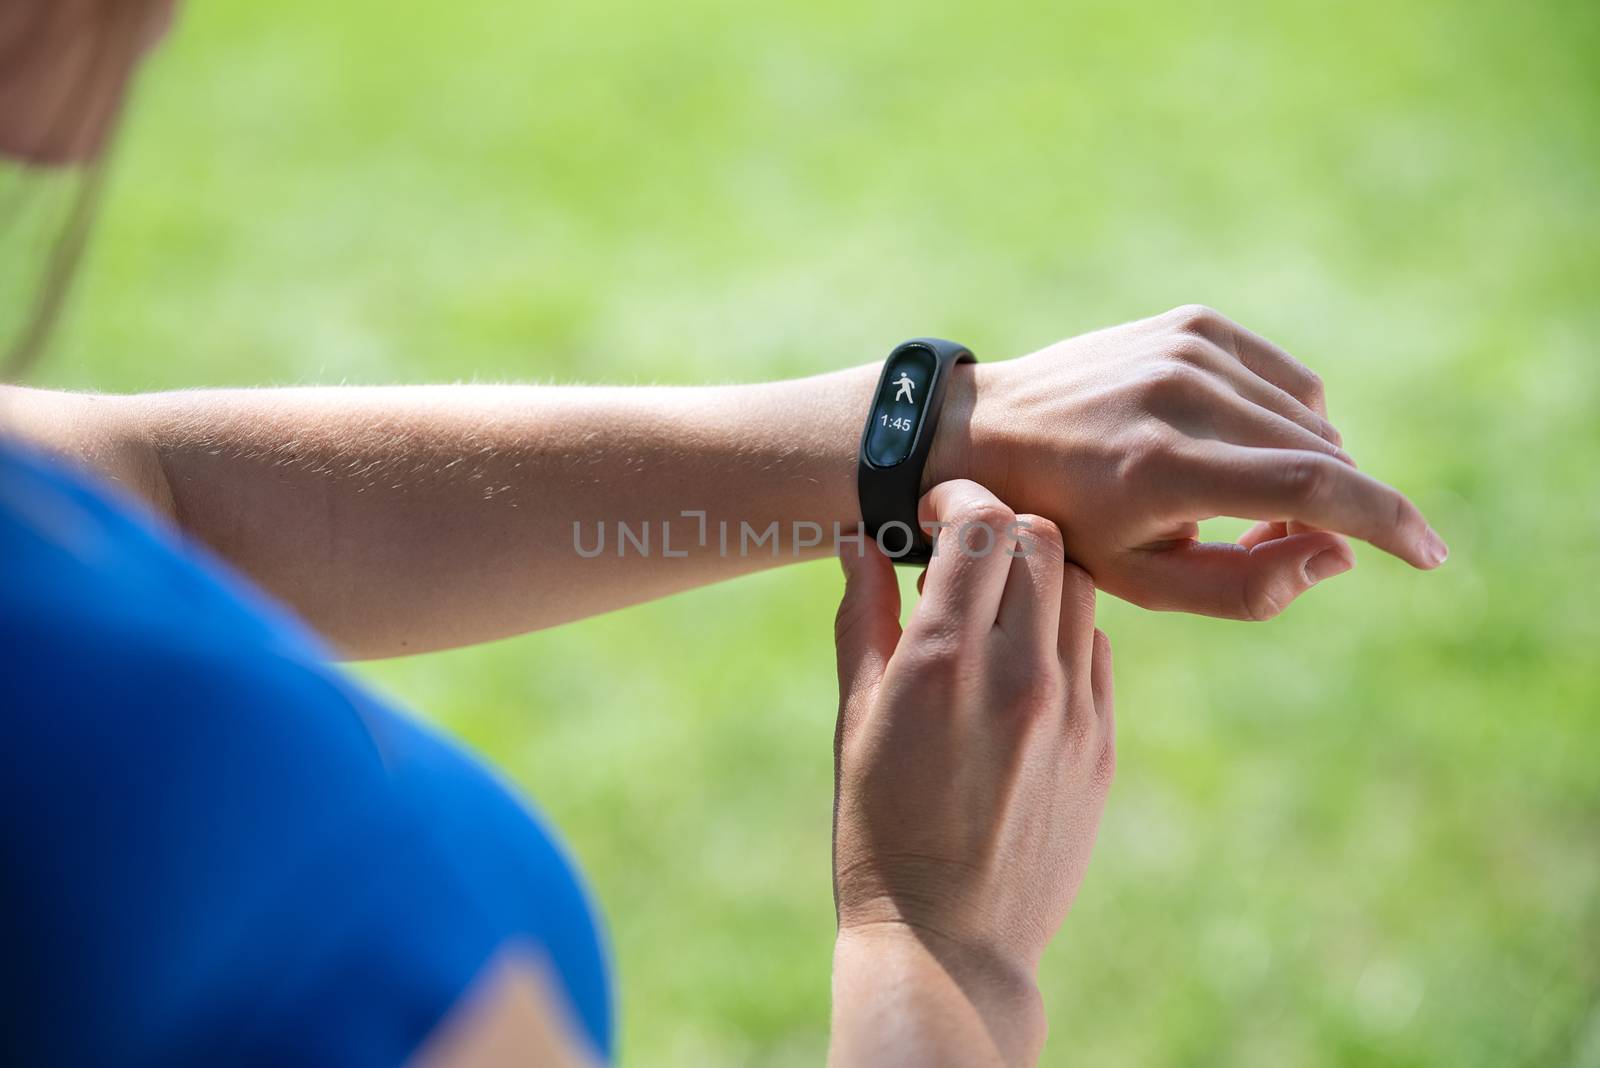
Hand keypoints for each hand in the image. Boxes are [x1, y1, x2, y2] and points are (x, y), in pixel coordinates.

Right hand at [831, 480, 1113, 1064]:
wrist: (949, 945)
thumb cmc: (878, 834)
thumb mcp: (854, 722)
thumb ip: (862, 619)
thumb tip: (858, 539)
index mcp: (944, 663)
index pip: (981, 524)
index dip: (958, 499)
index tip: (934, 512)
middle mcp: (1018, 676)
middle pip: (1041, 539)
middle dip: (1000, 527)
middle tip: (962, 553)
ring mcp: (1071, 711)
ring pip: (1080, 587)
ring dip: (1036, 575)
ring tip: (995, 607)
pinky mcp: (1102, 745)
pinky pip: (1097, 650)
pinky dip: (1062, 633)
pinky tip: (1023, 664)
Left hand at [931, 304, 1448, 619]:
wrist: (986, 431)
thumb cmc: (1064, 522)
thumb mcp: (1140, 581)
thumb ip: (1246, 586)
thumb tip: (1338, 551)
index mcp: (1162, 467)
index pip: (1312, 486)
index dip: (1387, 521)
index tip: (1428, 554)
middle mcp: (1181, 395)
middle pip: (1320, 455)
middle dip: (1329, 508)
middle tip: (1274, 540)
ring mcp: (1188, 350)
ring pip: (1310, 420)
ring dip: (1305, 466)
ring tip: (1238, 498)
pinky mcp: (1193, 324)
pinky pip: (1286, 381)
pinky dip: (1286, 420)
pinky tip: (1237, 446)